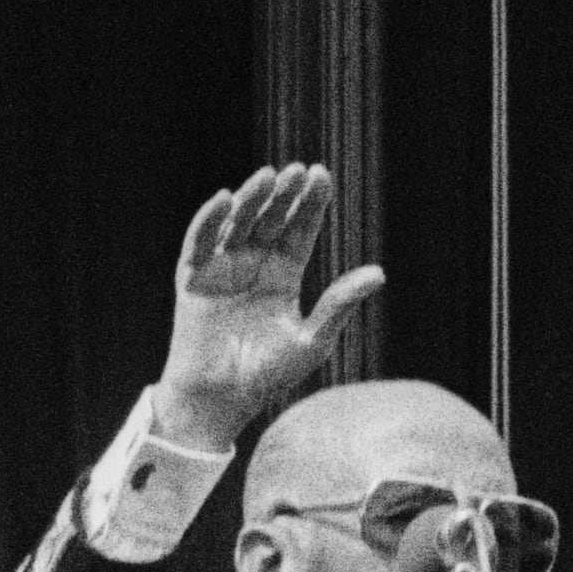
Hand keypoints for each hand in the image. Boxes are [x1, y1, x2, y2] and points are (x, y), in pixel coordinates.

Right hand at [156, 163, 382, 448]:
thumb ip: (339, 304)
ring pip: (238, 223)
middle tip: (298, 171)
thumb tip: (379, 273)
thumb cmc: (268, 376)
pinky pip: (199, 242)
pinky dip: (209, 220)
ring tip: (268, 176)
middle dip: (285, 195)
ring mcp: (222, 269)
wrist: (222, 400)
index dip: (310, 203)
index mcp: (284, 276)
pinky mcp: (193, 279)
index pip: (300, 230)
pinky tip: (226, 200)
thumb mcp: (312, 339)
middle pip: (272, 219)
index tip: (321, 175)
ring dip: (252, 199)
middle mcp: (254, 265)